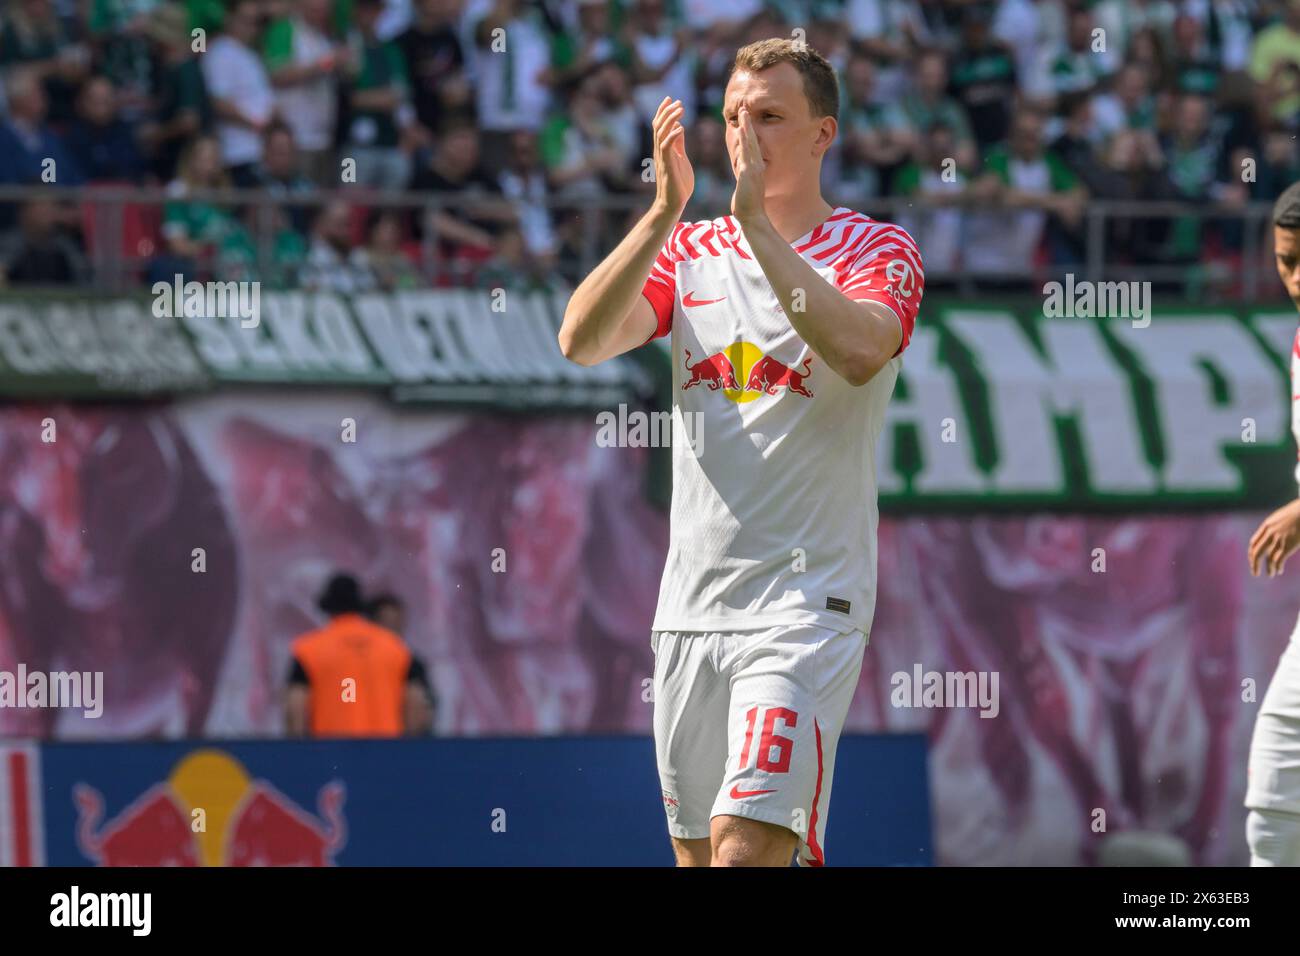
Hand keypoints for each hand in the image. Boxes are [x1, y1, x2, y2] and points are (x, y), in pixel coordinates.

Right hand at [650, 97, 693, 218]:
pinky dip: (673, 136)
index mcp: (663, 149)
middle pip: (658, 126)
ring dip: (670, 120)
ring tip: (680, 109)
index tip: (670, 98)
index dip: (664, 111)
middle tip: (677, 101)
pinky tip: (681, 128)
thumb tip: (680, 128)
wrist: (673, 203)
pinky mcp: (666, 165)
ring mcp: (662, 158)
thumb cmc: (678, 183)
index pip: (660, 126)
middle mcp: (660, 151)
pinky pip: (666, 147)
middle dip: (667, 111)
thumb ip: (679, 144)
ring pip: (661, 133)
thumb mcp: (681, 158)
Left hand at [731, 107, 766, 225]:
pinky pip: (747, 151)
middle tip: (744, 109)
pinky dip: (746, 138)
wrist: (752, 218)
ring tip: (743, 112)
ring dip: (747, 126)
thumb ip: (744, 179)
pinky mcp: (749, 171)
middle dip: (748, 125)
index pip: (750, 148)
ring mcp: (754, 168)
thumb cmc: (746, 207)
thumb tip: (742, 176)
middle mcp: (757, 166)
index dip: (747, 134)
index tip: (743, 122)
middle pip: (752, 141)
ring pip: (750, 142)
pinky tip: (743, 128)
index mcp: (755, 170)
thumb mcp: (744, 189)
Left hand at [1249, 498, 1299, 575]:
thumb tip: (1277, 530)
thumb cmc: (1298, 511)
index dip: (1252, 552)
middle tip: (1255, 572)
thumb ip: (1276, 525)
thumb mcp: (1282, 516)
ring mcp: (1278, 539)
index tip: (1253, 559)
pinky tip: (1279, 571)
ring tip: (1271, 574)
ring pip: (1269, 558)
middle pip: (1257, 552)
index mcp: (1267, 526)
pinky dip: (1278, 567)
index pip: (1254, 542)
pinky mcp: (1288, 545)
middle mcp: (1269, 533)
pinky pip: (1279, 560)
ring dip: (1269, 568)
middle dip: (1254, 564)